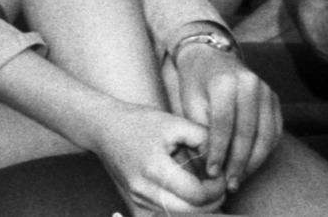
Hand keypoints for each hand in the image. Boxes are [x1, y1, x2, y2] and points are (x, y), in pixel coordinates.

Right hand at [87, 100, 223, 214]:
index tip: (221, 175)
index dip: (217, 188)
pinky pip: (168, 213)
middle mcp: (144, 189)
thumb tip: (225, 160)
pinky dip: (184, 207)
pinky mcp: (137, 203)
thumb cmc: (138, 121)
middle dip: (213, 201)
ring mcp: (138, 199)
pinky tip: (188, 192)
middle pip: (192, 213)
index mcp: (154, 168)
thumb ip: (204, 139)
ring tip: (205, 187)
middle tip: (218, 184)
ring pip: (181, 216)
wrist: (102, 127)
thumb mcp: (174, 123)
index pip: (198, 195)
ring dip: (200, 207)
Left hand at [164, 43, 281, 191]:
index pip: (223, 125)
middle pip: (247, 132)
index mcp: (224, 82)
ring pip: (265, 135)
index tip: (212, 173)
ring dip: (254, 162)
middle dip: (238, 163)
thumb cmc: (196, 82)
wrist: (210, 57)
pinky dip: (264, 151)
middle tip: (230, 183)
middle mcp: (250, 84)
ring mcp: (266, 91)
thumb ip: (200, 131)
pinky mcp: (275, 99)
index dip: (218, 152)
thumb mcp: (190, 102)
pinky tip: (252, 163)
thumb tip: (209, 165)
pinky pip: (274, 131)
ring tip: (240, 178)